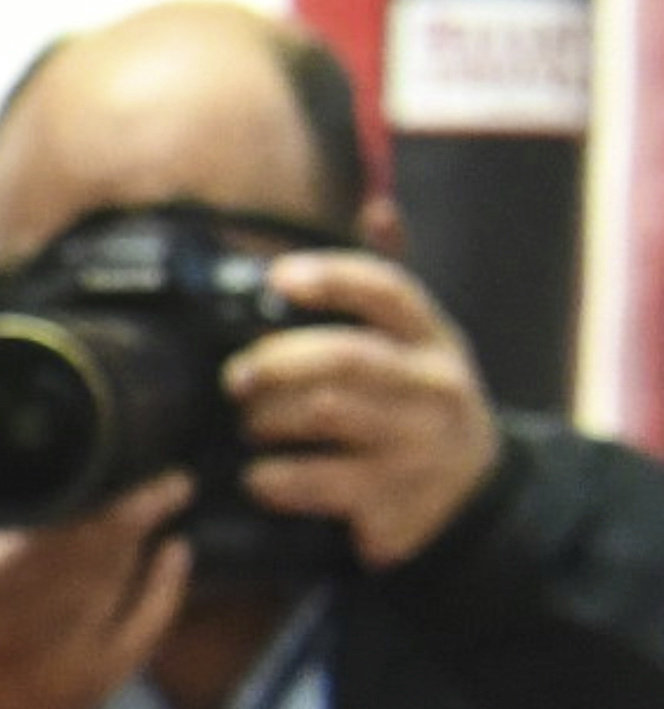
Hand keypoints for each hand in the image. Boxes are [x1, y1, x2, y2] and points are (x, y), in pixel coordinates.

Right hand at [0, 475, 192, 708]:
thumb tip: (49, 471)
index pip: (26, 543)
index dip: (75, 508)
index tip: (111, 470)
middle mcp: (5, 633)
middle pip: (76, 561)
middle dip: (123, 516)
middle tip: (163, 481)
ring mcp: (52, 664)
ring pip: (108, 586)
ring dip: (139, 540)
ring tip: (161, 502)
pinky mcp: (91, 687)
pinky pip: (141, 630)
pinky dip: (164, 587)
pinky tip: (175, 553)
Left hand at [236, 251, 502, 566]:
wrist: (473, 495)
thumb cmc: (419, 406)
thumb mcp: (418, 344)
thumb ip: (383, 289)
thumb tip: (378, 207)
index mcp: (433, 340)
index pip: (389, 293)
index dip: (332, 278)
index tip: (278, 277)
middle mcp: (433, 387)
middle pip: (347, 357)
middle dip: (277, 360)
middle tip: (236, 377)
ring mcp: (418, 444)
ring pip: (328, 414)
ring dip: (268, 417)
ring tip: (248, 425)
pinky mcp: (396, 500)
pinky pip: (321, 483)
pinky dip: (275, 478)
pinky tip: (258, 476)